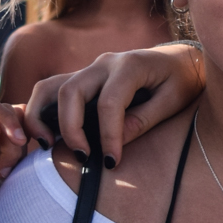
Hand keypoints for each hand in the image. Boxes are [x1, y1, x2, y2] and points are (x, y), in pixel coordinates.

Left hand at [0, 101, 31, 219]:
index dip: (3, 117)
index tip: (19, 140)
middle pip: (2, 109)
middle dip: (11, 138)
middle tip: (6, 169)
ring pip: (18, 116)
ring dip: (18, 144)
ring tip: (7, 170)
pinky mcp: (6, 131)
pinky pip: (26, 124)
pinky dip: (29, 140)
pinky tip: (17, 162)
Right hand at [25, 43, 205, 165]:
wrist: (180, 60)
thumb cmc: (181, 81)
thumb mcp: (174, 100)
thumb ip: (145, 119)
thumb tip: (116, 142)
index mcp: (130, 65)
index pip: (109, 103)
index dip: (107, 135)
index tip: (111, 162)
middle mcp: (104, 63)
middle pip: (71, 91)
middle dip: (71, 128)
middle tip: (83, 157)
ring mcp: (90, 69)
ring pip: (51, 87)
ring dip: (43, 116)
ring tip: (47, 145)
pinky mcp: (83, 79)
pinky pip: (52, 90)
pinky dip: (41, 111)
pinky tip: (45, 136)